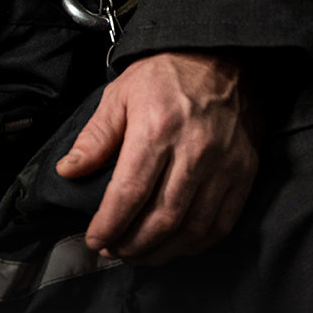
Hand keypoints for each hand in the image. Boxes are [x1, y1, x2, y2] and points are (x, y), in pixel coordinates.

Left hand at [56, 51, 259, 265]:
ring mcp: (223, 165)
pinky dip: (195, 243)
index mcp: (156, 129)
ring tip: (137, 254)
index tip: (95, 238)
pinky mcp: (244, 173)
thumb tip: (69, 170)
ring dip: (161, 251)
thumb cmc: (165, 74)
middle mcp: (193, 151)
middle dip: (132, 244)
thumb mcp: (119, 95)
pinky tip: (175, 245)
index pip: (129, 192)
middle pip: (161, 218)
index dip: (109, 223)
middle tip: (113, 251)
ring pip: (192, 228)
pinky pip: (220, 223)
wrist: (220, 58)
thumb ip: (95, 137)